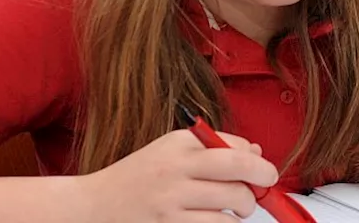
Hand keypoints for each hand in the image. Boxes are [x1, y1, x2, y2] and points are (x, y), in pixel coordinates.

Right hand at [78, 129, 279, 222]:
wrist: (94, 205)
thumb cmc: (138, 177)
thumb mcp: (169, 150)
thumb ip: (212, 148)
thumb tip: (256, 153)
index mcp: (178, 144)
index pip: (235, 147)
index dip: (259, 162)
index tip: (264, 172)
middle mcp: (176, 169)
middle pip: (239, 174)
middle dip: (259, 185)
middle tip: (255, 193)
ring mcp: (171, 201)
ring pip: (231, 207)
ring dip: (241, 212)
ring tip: (232, 210)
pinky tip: (216, 222)